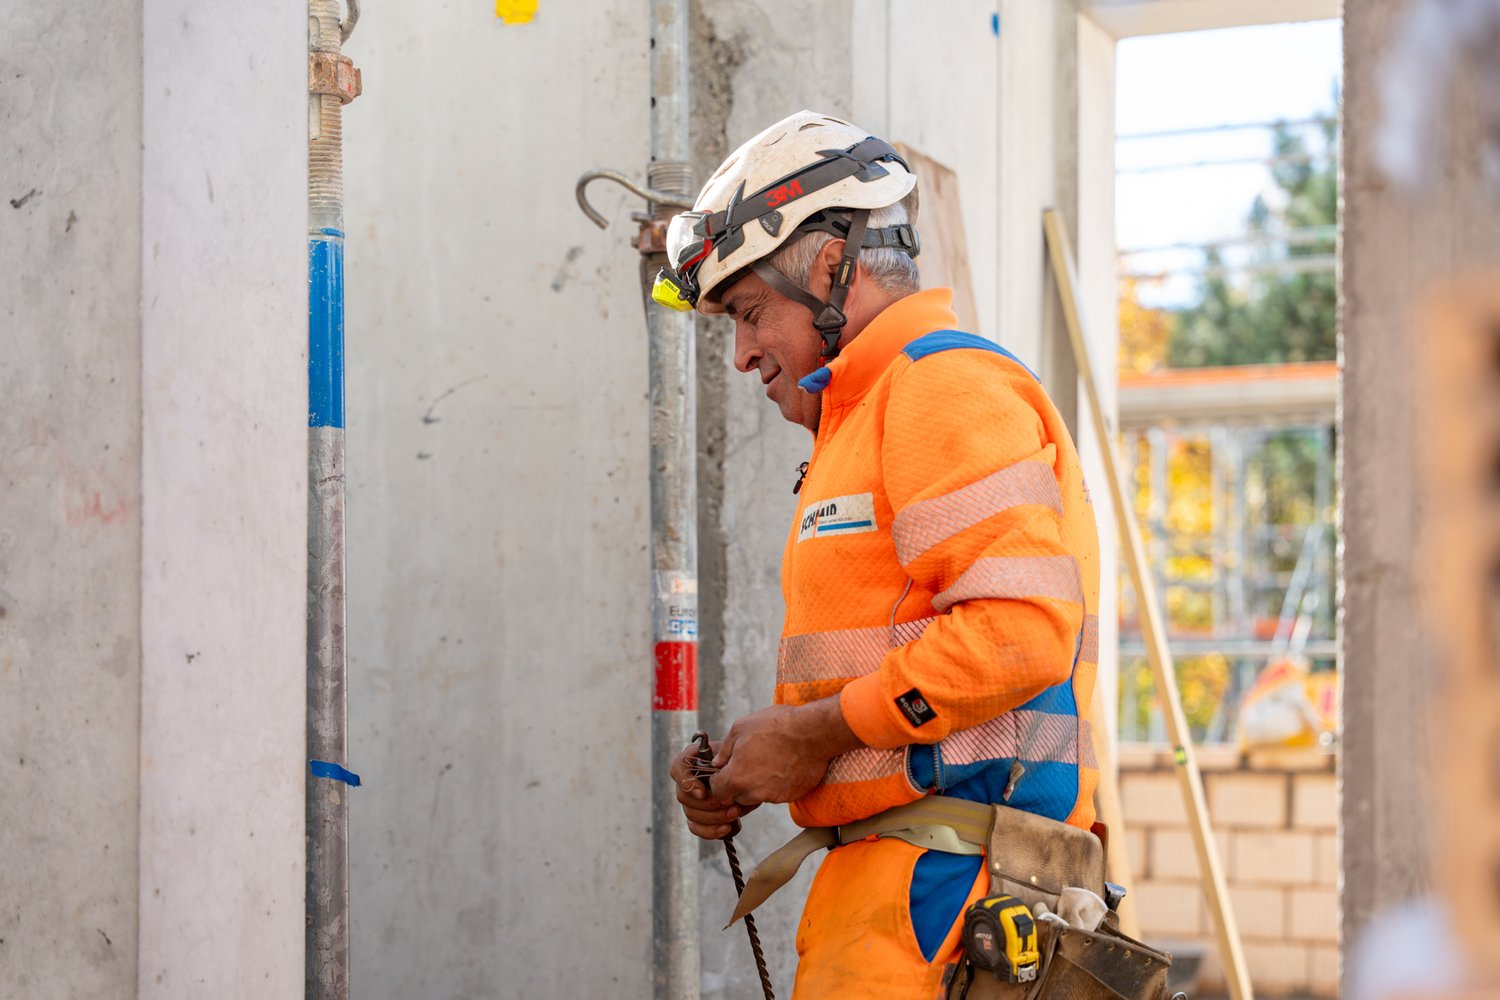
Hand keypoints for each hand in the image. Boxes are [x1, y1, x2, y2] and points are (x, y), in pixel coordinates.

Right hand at [669, 739, 758, 840]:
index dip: (687, 784)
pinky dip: (711, 831)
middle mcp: (687, 780)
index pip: (677, 769)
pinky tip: (727, 828)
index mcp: (691, 758)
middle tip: (730, 804)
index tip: (703, 793)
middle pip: (684, 797)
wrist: (749, 772)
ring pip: (691, 814)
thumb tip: (717, 775)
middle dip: (709, 804)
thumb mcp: (734, 751)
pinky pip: (696, 828)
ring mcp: (690, 800)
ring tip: (735, 813)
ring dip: (714, 818)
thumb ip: (724, 756)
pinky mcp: (698, 816)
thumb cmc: (740, 758)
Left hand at [708, 698, 862, 807]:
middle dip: (738, 784)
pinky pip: (778, 794)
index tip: (725, 771)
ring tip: (768, 761)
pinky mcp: (792, 796)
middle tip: (748, 763)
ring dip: (758, 784)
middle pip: (737, 797)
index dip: (719, 780)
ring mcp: (775, 796)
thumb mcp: (740, 728)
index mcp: (737, 777)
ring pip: (758, 796)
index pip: (717, 792)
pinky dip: (777, 784)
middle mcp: (754, 792)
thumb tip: (718, 762)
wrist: (813, 732)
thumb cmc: (776, 726)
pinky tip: (783, 765)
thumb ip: (724, 750)